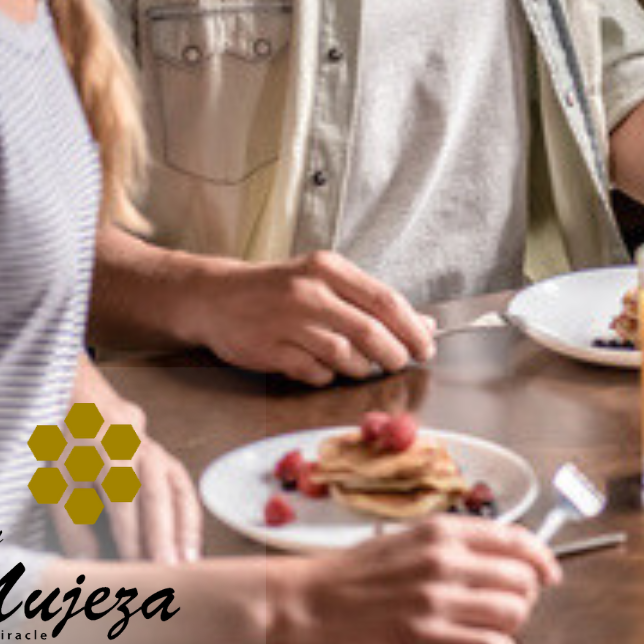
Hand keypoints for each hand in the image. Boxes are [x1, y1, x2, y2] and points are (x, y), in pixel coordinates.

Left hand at [55, 362, 200, 562]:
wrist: (88, 405)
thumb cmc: (70, 448)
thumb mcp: (58, 482)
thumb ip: (72, 523)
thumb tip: (86, 563)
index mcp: (106, 453)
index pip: (121, 499)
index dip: (128, 533)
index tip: (132, 565)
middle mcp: (139, 451)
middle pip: (155, 496)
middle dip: (162, 534)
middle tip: (168, 568)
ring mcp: (158, 454)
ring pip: (177, 492)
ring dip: (185, 528)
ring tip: (188, 562)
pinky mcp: (168, 461)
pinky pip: (185, 490)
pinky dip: (190, 519)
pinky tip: (191, 545)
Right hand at [194, 251, 436, 384]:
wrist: (217, 296)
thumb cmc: (279, 289)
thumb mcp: (325, 280)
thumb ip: (372, 301)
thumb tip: (425, 323)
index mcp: (328, 268)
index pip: (385, 300)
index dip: (412, 328)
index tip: (426, 345)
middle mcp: (309, 291)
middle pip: (370, 331)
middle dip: (393, 354)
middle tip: (398, 362)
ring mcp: (287, 321)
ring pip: (345, 355)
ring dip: (360, 368)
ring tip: (358, 364)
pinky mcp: (269, 349)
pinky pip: (315, 372)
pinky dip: (326, 375)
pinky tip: (323, 367)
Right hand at [273, 517, 561, 643]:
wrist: (307, 600)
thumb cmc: (355, 572)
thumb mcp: (409, 539)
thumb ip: (456, 542)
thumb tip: (504, 552)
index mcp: (443, 532)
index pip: (517, 540)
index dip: (542, 559)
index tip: (549, 574)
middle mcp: (445, 560)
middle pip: (523, 579)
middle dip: (527, 596)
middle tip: (513, 606)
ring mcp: (435, 600)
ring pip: (514, 612)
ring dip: (512, 624)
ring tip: (495, 628)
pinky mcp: (423, 638)